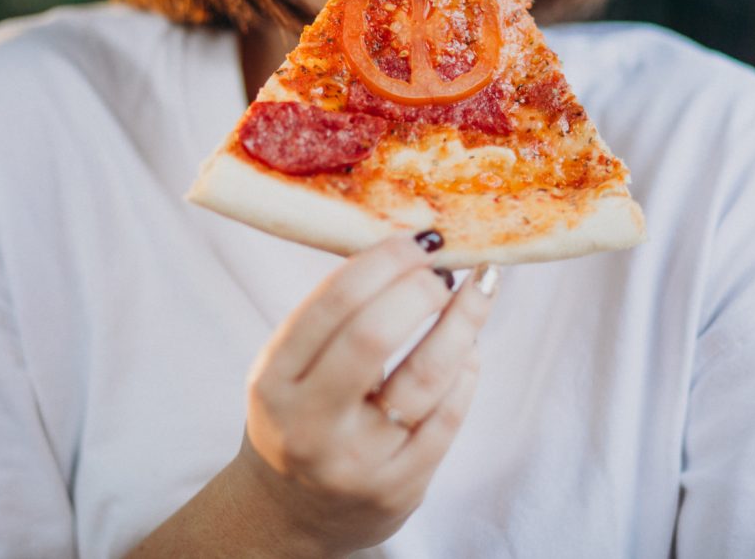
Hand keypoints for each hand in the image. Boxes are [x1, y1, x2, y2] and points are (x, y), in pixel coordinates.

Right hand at [237, 233, 498, 555]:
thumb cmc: (298, 419)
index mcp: (274, 381)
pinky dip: (467, 371)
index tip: (417, 241)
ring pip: (425, 377)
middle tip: (444, 269)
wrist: (290, 512)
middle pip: (374, 336)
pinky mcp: (400, 486)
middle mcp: (310, 423)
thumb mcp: (287, 370)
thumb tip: (409, 251)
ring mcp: (357, 461)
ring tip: (480, 291)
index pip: (332, 304)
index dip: (384, 262)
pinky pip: (448, 417)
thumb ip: (332, 320)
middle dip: (420, 289)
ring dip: (463, 322)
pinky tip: (470, 348)